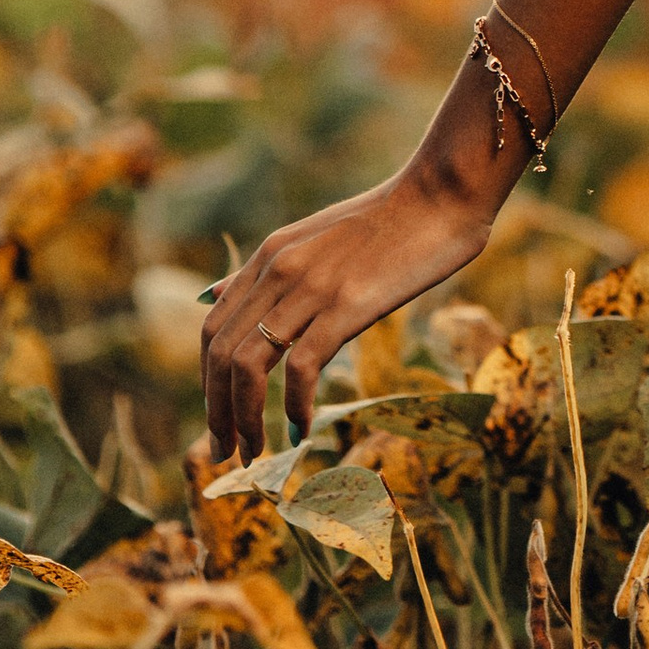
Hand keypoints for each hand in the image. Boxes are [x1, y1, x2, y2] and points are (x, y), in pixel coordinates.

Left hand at [200, 168, 496, 459]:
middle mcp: (278, 271)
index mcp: (269, 256)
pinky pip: (301, 367)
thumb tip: (213, 294)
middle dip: (218, 412)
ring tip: (256, 452)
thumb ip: (266, 271)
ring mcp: (310, 287)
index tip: (220, 418)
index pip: (212, 329)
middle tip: (228, 452)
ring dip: (245, 418)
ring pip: (248, 366)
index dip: (207, 382)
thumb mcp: (312, 236)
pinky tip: (302, 428)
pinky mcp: (347, 305)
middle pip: (220, 355)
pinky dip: (294, 406)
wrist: (440, 195)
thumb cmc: (388, 220)